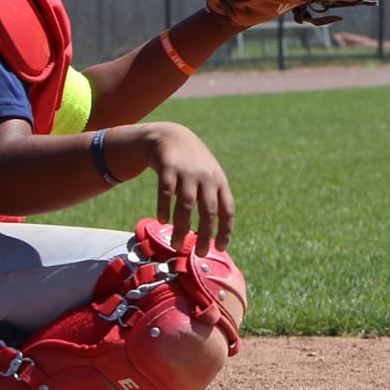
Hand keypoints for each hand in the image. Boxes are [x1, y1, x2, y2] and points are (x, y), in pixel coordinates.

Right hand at [133, 123, 233, 255]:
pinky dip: (164, 208)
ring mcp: (187, 172)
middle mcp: (206, 177)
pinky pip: (166, 192)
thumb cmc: (193, 164)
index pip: (227, 210)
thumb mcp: (209, 176)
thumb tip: (211, 234)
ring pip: (186, 205)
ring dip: (181, 228)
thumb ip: (212, 199)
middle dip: (204, 235)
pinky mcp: (168, 168)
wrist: (171, 136)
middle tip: (199, 253)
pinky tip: (162, 221)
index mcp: (220, 182)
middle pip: (207, 211)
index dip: (225, 231)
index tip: (220, 249)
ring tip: (176, 245)